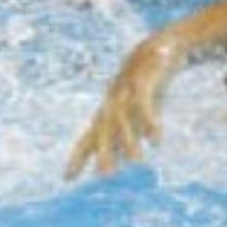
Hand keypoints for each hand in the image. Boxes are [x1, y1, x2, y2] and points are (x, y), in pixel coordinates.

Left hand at [64, 38, 179, 179]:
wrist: (159, 48)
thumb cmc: (145, 85)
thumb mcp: (136, 111)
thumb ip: (130, 132)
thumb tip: (126, 158)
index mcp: (107, 113)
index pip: (88, 138)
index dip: (78, 156)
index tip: (67, 178)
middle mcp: (111, 103)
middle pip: (102, 130)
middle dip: (102, 151)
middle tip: (105, 174)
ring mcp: (124, 91)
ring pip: (122, 117)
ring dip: (128, 138)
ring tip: (136, 160)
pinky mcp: (142, 81)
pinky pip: (143, 103)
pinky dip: (148, 119)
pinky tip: (156, 137)